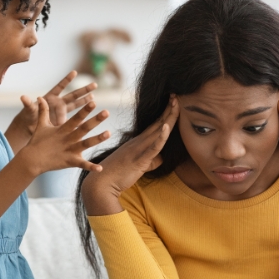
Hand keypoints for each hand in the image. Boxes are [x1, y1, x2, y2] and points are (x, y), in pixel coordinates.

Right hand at [19, 97, 110, 176]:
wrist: (31, 160)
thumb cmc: (37, 142)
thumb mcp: (41, 125)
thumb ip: (43, 111)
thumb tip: (40, 97)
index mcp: (62, 130)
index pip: (75, 118)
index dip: (84, 110)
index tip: (94, 103)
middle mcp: (68, 139)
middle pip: (83, 128)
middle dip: (95, 120)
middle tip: (107, 112)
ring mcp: (69, 150)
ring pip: (86, 144)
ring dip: (97, 139)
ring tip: (109, 133)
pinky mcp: (70, 162)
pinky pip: (82, 164)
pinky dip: (91, 167)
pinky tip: (101, 168)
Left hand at [20, 70, 96, 126]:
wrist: (29, 126)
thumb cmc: (28, 116)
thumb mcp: (29, 110)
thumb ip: (28, 104)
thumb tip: (23, 97)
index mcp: (50, 98)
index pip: (60, 87)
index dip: (67, 80)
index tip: (74, 72)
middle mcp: (58, 103)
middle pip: (73, 95)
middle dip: (84, 90)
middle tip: (95, 84)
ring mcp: (62, 112)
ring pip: (76, 105)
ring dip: (85, 102)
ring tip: (94, 97)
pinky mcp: (63, 121)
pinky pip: (74, 119)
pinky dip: (81, 119)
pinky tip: (90, 119)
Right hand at [82, 96, 179, 215]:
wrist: (101, 183)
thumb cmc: (118, 175)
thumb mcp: (138, 165)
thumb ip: (150, 160)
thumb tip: (161, 158)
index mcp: (138, 142)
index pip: (155, 124)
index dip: (165, 113)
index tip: (174, 102)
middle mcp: (139, 141)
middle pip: (158, 123)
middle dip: (169, 109)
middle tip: (177, 95)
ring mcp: (139, 149)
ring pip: (157, 131)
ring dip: (168, 117)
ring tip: (176, 103)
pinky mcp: (139, 159)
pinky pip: (153, 147)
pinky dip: (161, 137)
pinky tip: (167, 127)